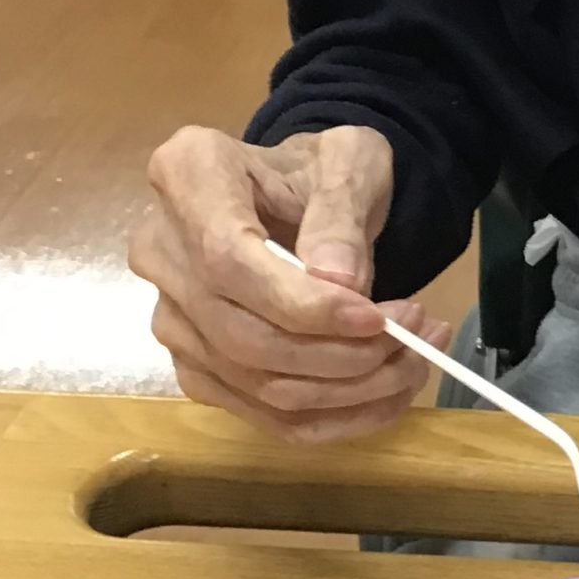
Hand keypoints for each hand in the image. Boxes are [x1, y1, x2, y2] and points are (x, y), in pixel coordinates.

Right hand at [129, 123, 450, 443]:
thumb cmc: (320, 170)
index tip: (375, 318)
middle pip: (242, 336)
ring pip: (257, 384)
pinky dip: (335, 416)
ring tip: (414, 357)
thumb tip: (340, 282)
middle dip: (340, 354)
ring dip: (349, 389)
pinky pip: (263, 415)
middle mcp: (161, 252)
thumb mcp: (348, 162)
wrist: (301, 196)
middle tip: (416, 335)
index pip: (228, 261)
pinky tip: (387, 392)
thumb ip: (341, 214)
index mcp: (189, 175)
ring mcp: (172, 318)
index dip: (301, 304)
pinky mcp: (197, 368)